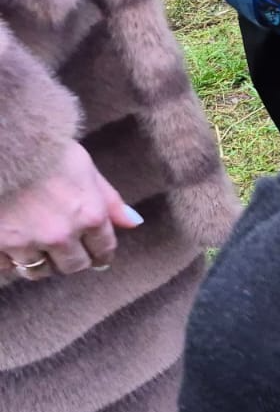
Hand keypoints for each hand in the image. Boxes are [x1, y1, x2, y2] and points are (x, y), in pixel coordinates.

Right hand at [0, 141, 140, 280]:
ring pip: (38, 270)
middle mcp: (61, 235)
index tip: (96, 256)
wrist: (0, 141)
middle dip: (71, 260)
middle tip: (65, 252)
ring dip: (40, 263)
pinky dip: (8, 261)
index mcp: (89, 216)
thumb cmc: (44, 147)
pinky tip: (9, 249)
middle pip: (73, 265)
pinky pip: (6, 267)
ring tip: (36, 250)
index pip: (103, 250)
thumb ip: (109, 199)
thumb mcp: (84, 167)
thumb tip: (134, 222)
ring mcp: (27, 241)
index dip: (99, 254)